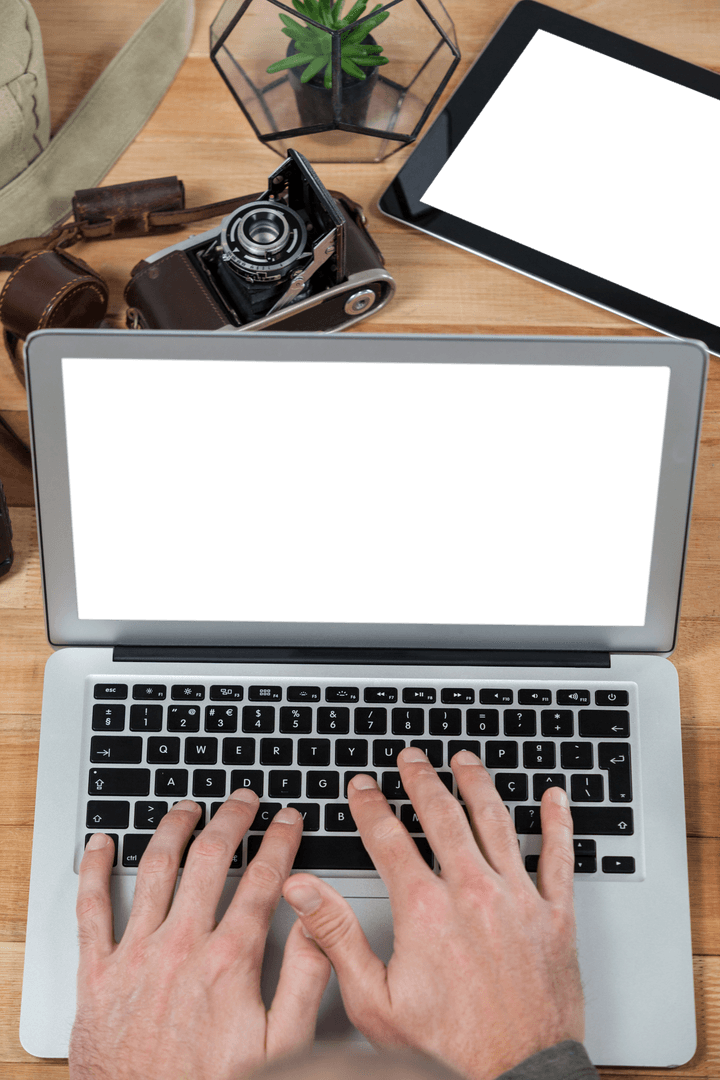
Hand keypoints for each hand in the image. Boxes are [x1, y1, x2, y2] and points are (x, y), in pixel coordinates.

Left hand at [70, 792, 330, 1079]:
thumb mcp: (281, 1047)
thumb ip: (305, 979)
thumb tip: (318, 922)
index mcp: (228, 962)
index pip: (262, 880)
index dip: (280, 842)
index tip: (288, 821)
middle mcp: (180, 948)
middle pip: (209, 859)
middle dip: (232, 819)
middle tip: (244, 799)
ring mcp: (136, 957)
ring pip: (156, 869)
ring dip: (174, 828)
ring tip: (188, 807)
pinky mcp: (98, 976)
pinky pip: (91, 909)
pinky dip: (95, 869)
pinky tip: (101, 843)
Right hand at [283, 749, 582, 1079]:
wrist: (517, 1079)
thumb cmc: (448, 1050)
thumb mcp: (374, 1001)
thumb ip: (335, 937)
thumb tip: (302, 891)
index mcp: (427, 910)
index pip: (389, 838)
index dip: (371, 806)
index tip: (363, 787)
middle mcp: (473, 893)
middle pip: (442, 815)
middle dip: (421, 779)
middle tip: (411, 758)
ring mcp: (518, 900)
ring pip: (495, 821)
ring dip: (477, 784)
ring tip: (465, 760)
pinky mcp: (555, 916)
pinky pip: (558, 856)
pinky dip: (557, 822)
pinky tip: (555, 797)